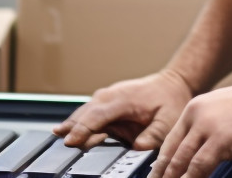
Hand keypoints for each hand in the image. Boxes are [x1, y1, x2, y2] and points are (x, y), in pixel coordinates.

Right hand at [53, 70, 194, 150]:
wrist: (173, 83)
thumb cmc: (171, 102)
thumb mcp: (168, 122)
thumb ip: (152, 136)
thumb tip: (136, 148)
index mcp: (124, 99)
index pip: (98, 115)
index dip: (83, 128)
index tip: (71, 140)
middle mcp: (111, 95)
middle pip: (86, 112)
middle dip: (73, 127)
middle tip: (60, 141)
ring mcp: (108, 96)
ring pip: (85, 110)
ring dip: (72, 123)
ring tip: (58, 135)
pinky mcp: (107, 100)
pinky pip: (89, 111)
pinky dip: (78, 120)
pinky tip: (66, 129)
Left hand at [149, 77, 231, 177]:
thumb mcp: (231, 119)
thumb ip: (212, 137)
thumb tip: (199, 162)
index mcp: (197, 106)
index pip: (171, 141)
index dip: (163, 165)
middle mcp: (197, 112)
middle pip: (171, 153)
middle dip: (165, 176)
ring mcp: (208, 124)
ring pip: (180, 162)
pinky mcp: (221, 137)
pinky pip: (198, 167)